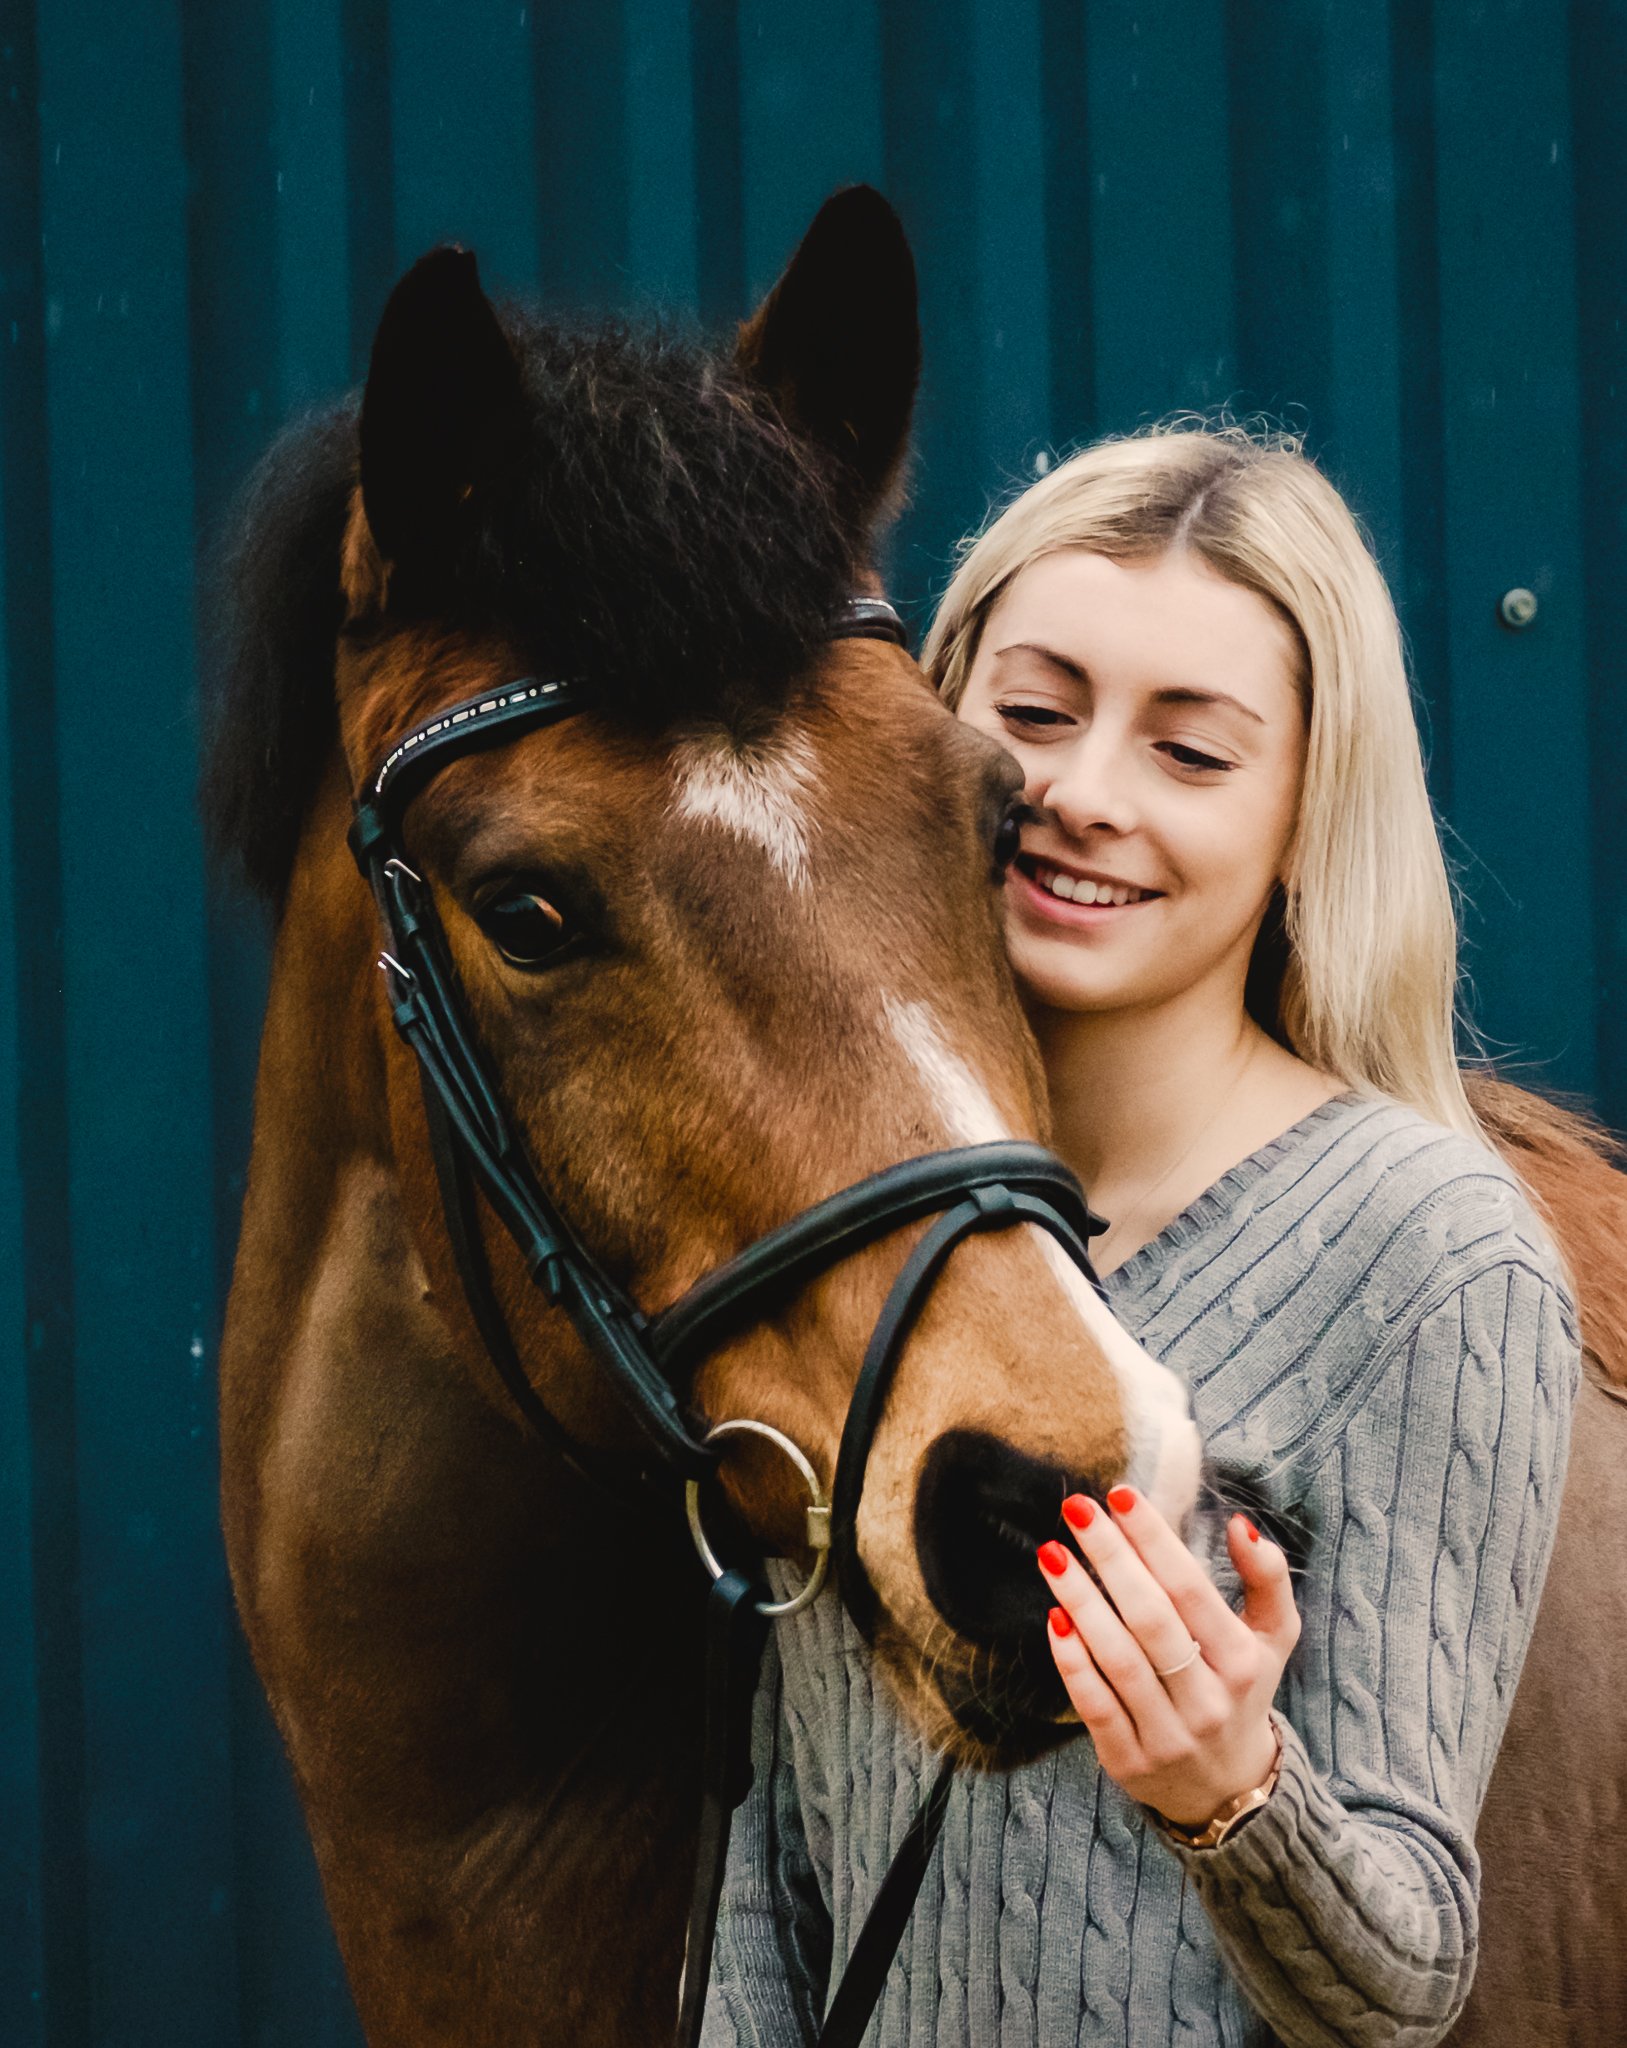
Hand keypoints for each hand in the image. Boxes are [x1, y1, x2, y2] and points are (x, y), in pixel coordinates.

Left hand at [1035, 1486, 1297, 1828]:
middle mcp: (1208, 1700)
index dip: (1155, 1540)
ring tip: (1052, 1553)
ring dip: (1081, 1600)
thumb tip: (1240, 1524)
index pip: (1191, 1590)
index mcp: (1243, 1663)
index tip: (1120, 1494)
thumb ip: (1267, 1579)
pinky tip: (1054, 1615)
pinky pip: (1094, 1704)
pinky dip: (1072, 1660)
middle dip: (1111, 1558)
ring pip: (1118, 1659)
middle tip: (1076, 1509)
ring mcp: (1167, 1735)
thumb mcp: (1272, 1638)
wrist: (1228, 1791)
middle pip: (1151, 1619)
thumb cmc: (1242, 1691)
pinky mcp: (1128, 1760)